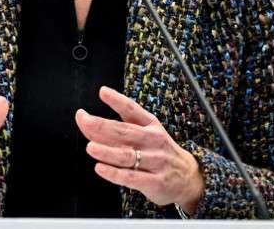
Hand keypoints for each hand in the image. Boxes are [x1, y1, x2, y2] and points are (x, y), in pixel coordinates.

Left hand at [76, 86, 203, 213]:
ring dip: (106, 151)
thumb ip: (121, 124)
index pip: (133, 110)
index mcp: (151, 125)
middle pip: (125, 132)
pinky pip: (131, 178)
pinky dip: (114, 173)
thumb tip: (92, 115)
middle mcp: (153, 141)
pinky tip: (100, 168)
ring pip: (126, 155)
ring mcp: (155, 162)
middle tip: (84, 120)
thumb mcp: (149, 132)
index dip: (118, 100)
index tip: (103, 92)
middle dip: (102, 126)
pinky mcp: (154, 182)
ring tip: (90, 147)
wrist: (189, 178)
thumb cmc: (160, 151)